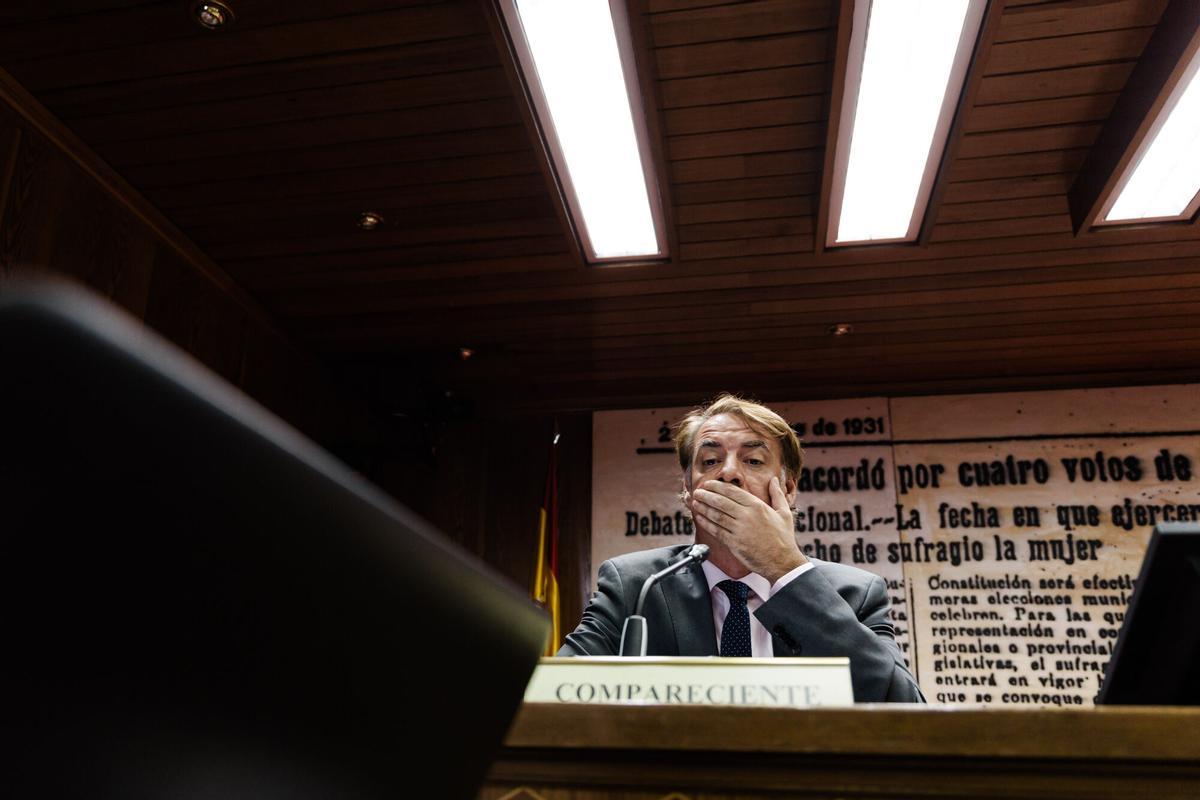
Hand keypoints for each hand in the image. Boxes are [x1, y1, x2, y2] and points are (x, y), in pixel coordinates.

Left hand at [691, 477, 805, 582]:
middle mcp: (747, 516)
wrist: (782, 562)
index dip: (717, 486)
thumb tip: (774, 480)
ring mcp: (739, 530)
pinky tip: (699, 518)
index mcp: (757, 506)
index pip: (732, 492)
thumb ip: (777, 494)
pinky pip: (716, 531)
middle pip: (721, 502)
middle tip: (697, 491)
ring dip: (703, 508)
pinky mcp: (734, 543)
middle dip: (706, 495)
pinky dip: (706, 523)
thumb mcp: (784, 512)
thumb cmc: (784, 538)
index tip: (708, 484)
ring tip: (694, 502)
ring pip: (716, 515)